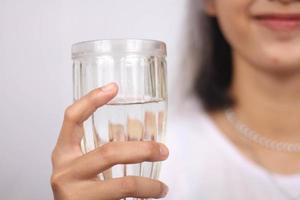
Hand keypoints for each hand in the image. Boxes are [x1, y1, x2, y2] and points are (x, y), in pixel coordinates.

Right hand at [51, 83, 168, 199]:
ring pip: (123, 184)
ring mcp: (74, 193)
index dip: (91, 100)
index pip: (72, 118)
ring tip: (162, 187)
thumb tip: (141, 139)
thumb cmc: (80, 191)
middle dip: (143, 150)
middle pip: (108, 152)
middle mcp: (64, 171)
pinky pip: (125, 199)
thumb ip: (101, 151)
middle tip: (162, 150)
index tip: (114, 87)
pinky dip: (145, 196)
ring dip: (150, 185)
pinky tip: (153, 195)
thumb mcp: (83, 166)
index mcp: (63, 153)